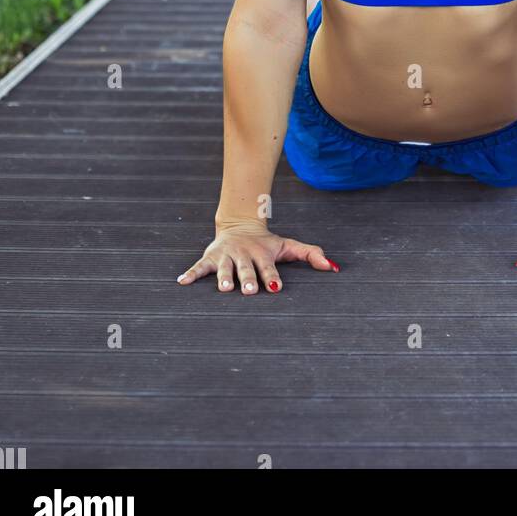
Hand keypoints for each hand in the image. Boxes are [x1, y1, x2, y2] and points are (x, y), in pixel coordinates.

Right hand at [177, 222, 339, 294]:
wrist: (241, 225)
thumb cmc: (267, 243)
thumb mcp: (289, 246)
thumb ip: (311, 254)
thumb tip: (335, 267)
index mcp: (263, 254)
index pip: (269, 267)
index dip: (272, 275)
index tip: (275, 286)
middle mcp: (244, 255)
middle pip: (246, 269)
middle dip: (248, 279)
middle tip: (249, 290)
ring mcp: (227, 256)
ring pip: (224, 268)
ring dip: (223, 277)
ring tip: (223, 288)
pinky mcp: (211, 257)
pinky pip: (199, 266)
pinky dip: (191, 274)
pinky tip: (182, 283)